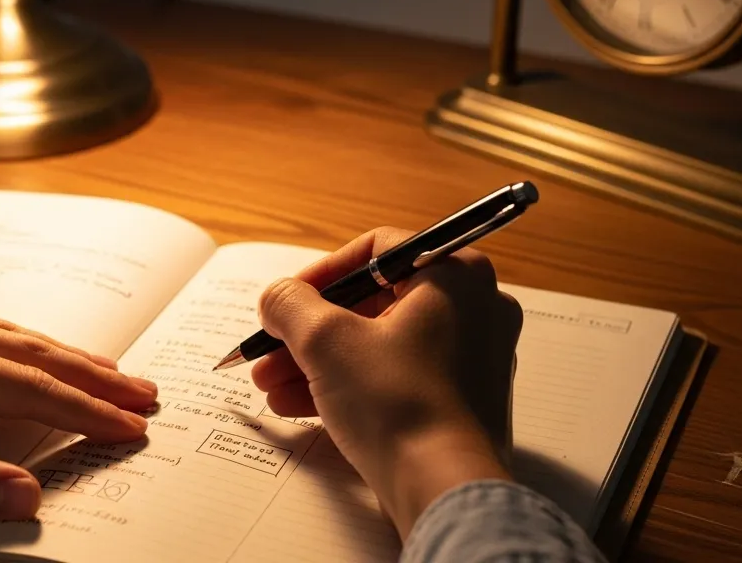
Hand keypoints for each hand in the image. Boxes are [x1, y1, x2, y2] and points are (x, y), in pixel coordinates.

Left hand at [0, 307, 156, 518]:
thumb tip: (28, 488)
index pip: (25, 385)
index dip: (85, 409)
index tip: (132, 427)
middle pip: (26, 346)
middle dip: (90, 371)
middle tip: (147, 393)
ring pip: (3, 331)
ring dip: (61, 352)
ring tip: (110, 371)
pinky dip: (18, 344)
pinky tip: (29, 354)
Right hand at [250, 227, 522, 536]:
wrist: (442, 490)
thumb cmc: (398, 405)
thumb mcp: (325, 340)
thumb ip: (290, 304)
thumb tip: (277, 298)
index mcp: (456, 276)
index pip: (376, 251)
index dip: (321, 274)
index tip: (286, 300)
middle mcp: (474, 310)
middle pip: (371, 303)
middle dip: (308, 331)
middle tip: (268, 349)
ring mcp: (470, 360)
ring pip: (377, 345)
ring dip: (318, 362)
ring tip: (271, 384)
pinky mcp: (457, 403)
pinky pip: (393, 379)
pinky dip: (348, 386)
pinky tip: (298, 405)